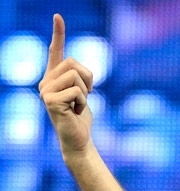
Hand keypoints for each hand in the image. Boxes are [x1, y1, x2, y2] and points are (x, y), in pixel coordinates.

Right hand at [38, 14, 93, 156]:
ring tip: (79, 106)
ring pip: (76, 75)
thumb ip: (79, 80)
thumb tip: (79, 70)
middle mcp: (45, 82)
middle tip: (86, 96)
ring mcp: (45, 91)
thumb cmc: (80, 118)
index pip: (55, 52)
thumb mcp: (82, 94)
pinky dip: (84, 102)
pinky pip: (77, 90)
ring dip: (86, 92)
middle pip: (73, 63)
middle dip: (88, 79)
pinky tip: (76, 112)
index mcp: (53, 78)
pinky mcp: (50, 100)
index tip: (58, 16)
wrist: (78, 139)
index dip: (58, 34)